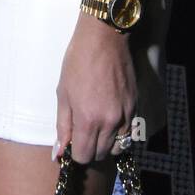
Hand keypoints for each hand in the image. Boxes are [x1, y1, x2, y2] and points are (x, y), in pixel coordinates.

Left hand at [54, 12, 137, 163]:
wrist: (104, 39)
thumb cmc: (78, 62)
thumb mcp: (63, 93)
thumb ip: (62, 126)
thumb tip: (58, 153)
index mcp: (88, 119)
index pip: (84, 156)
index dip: (75, 152)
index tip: (71, 142)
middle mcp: (110, 122)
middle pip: (100, 154)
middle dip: (89, 148)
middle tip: (81, 131)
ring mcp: (125, 116)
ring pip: (116, 147)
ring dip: (105, 143)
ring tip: (95, 125)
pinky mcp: (135, 108)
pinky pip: (128, 133)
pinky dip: (118, 133)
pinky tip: (108, 118)